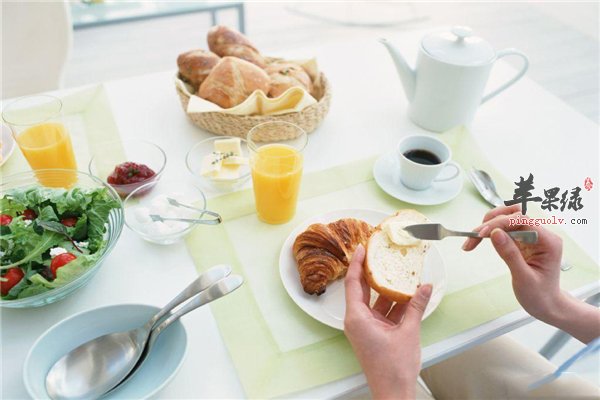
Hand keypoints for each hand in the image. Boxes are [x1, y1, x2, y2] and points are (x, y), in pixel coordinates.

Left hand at [344, 244, 431, 398]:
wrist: (394, 392)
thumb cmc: (393, 369)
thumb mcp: (408, 332)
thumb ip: (416, 307)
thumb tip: (424, 287)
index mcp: (357, 318)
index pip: (354, 283)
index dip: (357, 264)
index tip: (361, 248)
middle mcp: (358, 321)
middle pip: (363, 289)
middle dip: (372, 272)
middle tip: (379, 253)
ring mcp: (366, 327)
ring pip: (376, 301)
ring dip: (388, 289)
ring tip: (399, 272)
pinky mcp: (375, 333)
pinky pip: (383, 312)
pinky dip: (394, 304)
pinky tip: (408, 295)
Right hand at [462, 205, 563, 322]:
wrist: (547, 305)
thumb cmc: (540, 295)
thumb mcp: (524, 278)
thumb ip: (510, 254)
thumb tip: (495, 234)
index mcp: (548, 241)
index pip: (522, 220)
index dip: (500, 223)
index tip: (482, 234)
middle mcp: (541, 235)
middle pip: (513, 215)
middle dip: (492, 222)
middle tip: (474, 236)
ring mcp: (531, 237)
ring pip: (506, 219)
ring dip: (488, 225)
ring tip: (473, 239)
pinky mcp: (521, 241)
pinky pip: (503, 230)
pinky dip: (489, 233)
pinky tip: (477, 241)